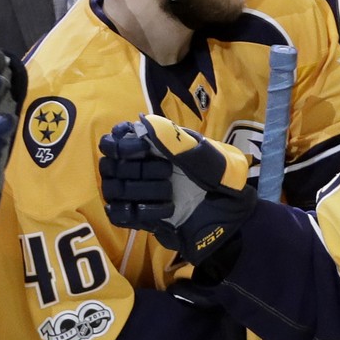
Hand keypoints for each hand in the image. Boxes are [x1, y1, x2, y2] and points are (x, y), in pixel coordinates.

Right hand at [98, 114, 255, 266]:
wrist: (231, 217)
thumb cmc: (223, 180)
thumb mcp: (207, 154)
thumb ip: (177, 139)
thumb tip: (144, 121)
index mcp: (152, 146)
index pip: (113, 139)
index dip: (120, 143)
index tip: (142, 149)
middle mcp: (139, 167)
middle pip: (109, 164)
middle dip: (135, 168)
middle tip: (165, 173)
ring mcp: (137, 193)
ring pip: (111, 189)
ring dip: (139, 190)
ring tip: (168, 193)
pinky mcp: (138, 217)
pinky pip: (119, 215)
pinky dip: (140, 213)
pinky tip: (165, 212)